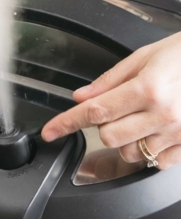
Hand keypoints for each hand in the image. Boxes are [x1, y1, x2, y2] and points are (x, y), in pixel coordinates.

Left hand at [41, 32, 180, 169]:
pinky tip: (154, 130)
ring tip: (139, 118)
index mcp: (146, 89)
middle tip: (116, 109)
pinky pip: (154, 162)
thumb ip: (108, 81)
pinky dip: (145, 149)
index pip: (94, 111)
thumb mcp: (142, 58)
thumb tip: (81, 96)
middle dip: (103, 126)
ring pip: (128, 153)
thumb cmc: (180, 55)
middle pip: (108, 136)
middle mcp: (162, 114)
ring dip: (123, 138)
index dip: (67, 122)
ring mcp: (177, 134)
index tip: (50, 131)